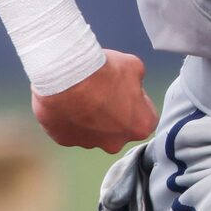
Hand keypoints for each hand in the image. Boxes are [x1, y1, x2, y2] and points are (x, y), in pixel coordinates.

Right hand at [33, 50, 156, 152]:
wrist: (65, 77)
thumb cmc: (102, 72)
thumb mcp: (133, 66)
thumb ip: (137, 80)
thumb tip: (133, 82)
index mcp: (141, 126)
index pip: (145, 117)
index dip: (135, 101)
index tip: (125, 90)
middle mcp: (116, 142)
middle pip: (118, 129)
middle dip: (112, 113)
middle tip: (102, 91)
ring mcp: (90, 144)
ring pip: (93, 131)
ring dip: (90, 116)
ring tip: (81, 93)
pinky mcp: (66, 140)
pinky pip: (71, 130)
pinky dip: (70, 118)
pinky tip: (67, 100)